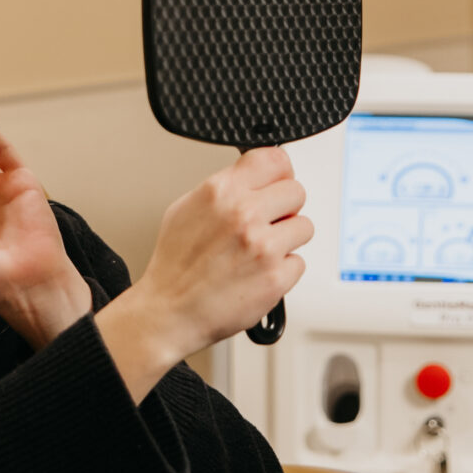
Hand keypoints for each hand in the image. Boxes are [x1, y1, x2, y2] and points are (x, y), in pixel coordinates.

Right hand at [93, 147, 311, 400]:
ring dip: (287, 240)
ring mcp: (263, 247)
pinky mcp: (275, 278)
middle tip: (267, 223)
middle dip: (284, 208)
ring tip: (260, 252)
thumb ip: (225, 189)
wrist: (168, 313)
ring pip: (303, 227)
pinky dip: (283, 271)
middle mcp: (244, 214)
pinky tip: (258, 274)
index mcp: (221, 191)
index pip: (275, 159)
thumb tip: (252, 176)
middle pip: (296, 191)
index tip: (277, 183)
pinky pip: (299, 263)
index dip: (280, 173)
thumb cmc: (175, 266)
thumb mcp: (185, 208)